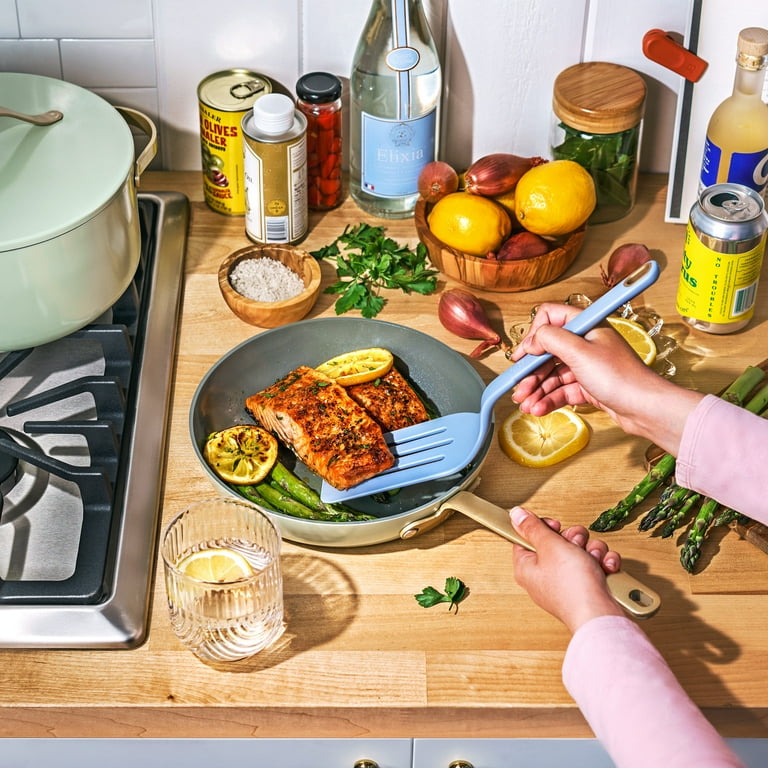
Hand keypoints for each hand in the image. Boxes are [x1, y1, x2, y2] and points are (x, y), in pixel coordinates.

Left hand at [509, 505, 624, 632]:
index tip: (555, 527)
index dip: (544, 528)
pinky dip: (603, 564)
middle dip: (575, 539)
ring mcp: (566, 583)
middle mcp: (544, 577)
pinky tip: (606, 568)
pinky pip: (595, 565)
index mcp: (527, 567)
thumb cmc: (573, 588)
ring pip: (580, 551)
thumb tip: (516, 515)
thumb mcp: (550, 546)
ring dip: (592, 550)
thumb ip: (533, 527)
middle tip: (576, 546)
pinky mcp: (586, 589)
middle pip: (557, 542)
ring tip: (594, 560)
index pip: (527, 538)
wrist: (601, 615)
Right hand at [510, 303, 702, 455]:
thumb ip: (550, 339)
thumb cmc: (620, 377)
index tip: (523, 355)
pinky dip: (548, 399)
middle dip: (531, 371)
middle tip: (518, 388)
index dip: (533, 336)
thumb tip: (530, 340)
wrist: (644, 409)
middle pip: (547, 352)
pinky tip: (538, 409)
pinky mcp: (589, 386)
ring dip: (536, 389)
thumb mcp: (579, 352)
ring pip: (552, 374)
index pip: (550, 318)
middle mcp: (585, 343)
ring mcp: (587, 365)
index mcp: (586, 326)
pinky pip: (562, 390)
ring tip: (525, 405)